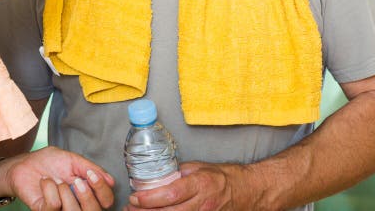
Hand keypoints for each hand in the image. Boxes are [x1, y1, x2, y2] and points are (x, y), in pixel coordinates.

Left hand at [0, 146, 115, 209]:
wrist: (24, 165)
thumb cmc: (48, 161)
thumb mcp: (72, 160)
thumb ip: (90, 168)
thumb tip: (110, 180)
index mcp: (86, 191)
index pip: (106, 201)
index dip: (103, 191)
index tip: (92, 176)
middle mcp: (77, 204)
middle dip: (88, 195)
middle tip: (77, 181)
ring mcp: (61, 210)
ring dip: (66, 191)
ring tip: (57, 181)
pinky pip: (54, 206)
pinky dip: (49, 189)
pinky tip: (45, 182)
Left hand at [124, 162, 256, 210]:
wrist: (244, 191)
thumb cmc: (220, 177)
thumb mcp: (198, 168)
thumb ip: (177, 173)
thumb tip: (156, 176)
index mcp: (199, 184)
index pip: (171, 193)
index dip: (151, 198)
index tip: (135, 197)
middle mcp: (203, 203)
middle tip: (130, 208)